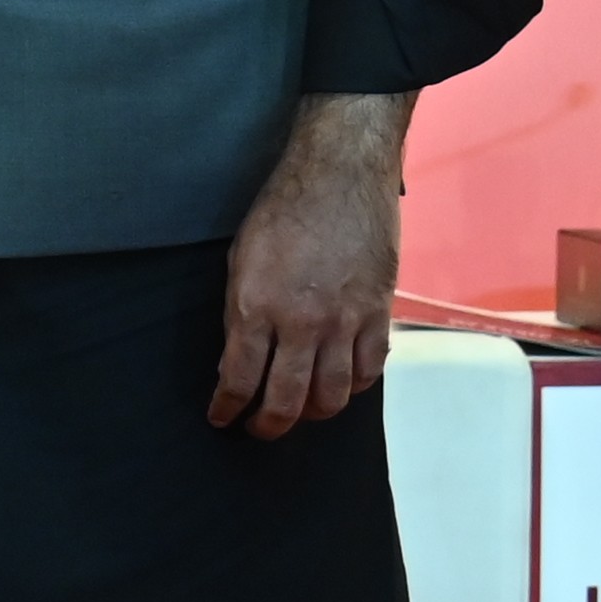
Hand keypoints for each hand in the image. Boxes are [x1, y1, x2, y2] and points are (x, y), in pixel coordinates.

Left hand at [214, 92, 411, 437]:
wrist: (341, 173)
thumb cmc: (282, 209)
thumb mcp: (241, 260)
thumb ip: (240, 314)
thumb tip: (237, 361)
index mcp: (257, 306)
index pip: (238, 380)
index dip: (227, 408)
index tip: (221, 417)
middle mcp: (302, 323)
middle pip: (286, 401)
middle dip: (267, 426)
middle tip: (259, 428)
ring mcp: (345, 321)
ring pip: (333, 396)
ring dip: (312, 413)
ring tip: (299, 411)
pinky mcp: (379, 313)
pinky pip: (370, 371)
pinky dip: (354, 387)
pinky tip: (340, 384)